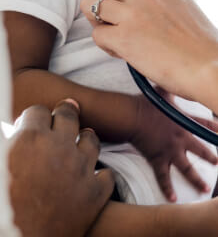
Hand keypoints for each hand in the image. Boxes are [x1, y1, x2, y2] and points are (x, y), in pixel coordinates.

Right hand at [9, 99, 113, 236]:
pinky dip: (97, 176)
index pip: (38, 111)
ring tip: (79, 141)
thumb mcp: (0, 166)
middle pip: (69, 115)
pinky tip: (90, 179)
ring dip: (83, 140)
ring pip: (91, 139)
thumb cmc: (3, 209)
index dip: (34, 118)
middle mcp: (60, 148)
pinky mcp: (96, 193)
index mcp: (29, 140)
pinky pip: (105, 174)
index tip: (32, 124)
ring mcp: (82, 169)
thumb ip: (7, 147)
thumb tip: (10, 134)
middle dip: (63, 115)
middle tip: (62, 115)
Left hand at [81, 0, 217, 99]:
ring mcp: (132, 15)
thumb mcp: (182, 1)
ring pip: (89, 4)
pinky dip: (106, 43)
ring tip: (115, 30)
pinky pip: (97, 34)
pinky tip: (123, 50)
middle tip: (112, 10)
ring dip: (97, 19)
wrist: (211, 66)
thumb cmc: (202, 41)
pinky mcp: (124, 40)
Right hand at [130, 91, 217, 200]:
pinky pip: (163, 177)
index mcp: (184, 122)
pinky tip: (173, 199)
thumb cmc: (147, 102)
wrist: (133, 115)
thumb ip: (175, 87)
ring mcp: (170, 150)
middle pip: (201, 149)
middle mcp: (181, 138)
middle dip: (210, 157)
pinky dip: (168, 189)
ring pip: (186, 168)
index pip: (207, 125)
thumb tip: (179, 71)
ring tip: (205, 189)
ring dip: (196, 179)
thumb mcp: (164, 91)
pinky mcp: (157, 159)